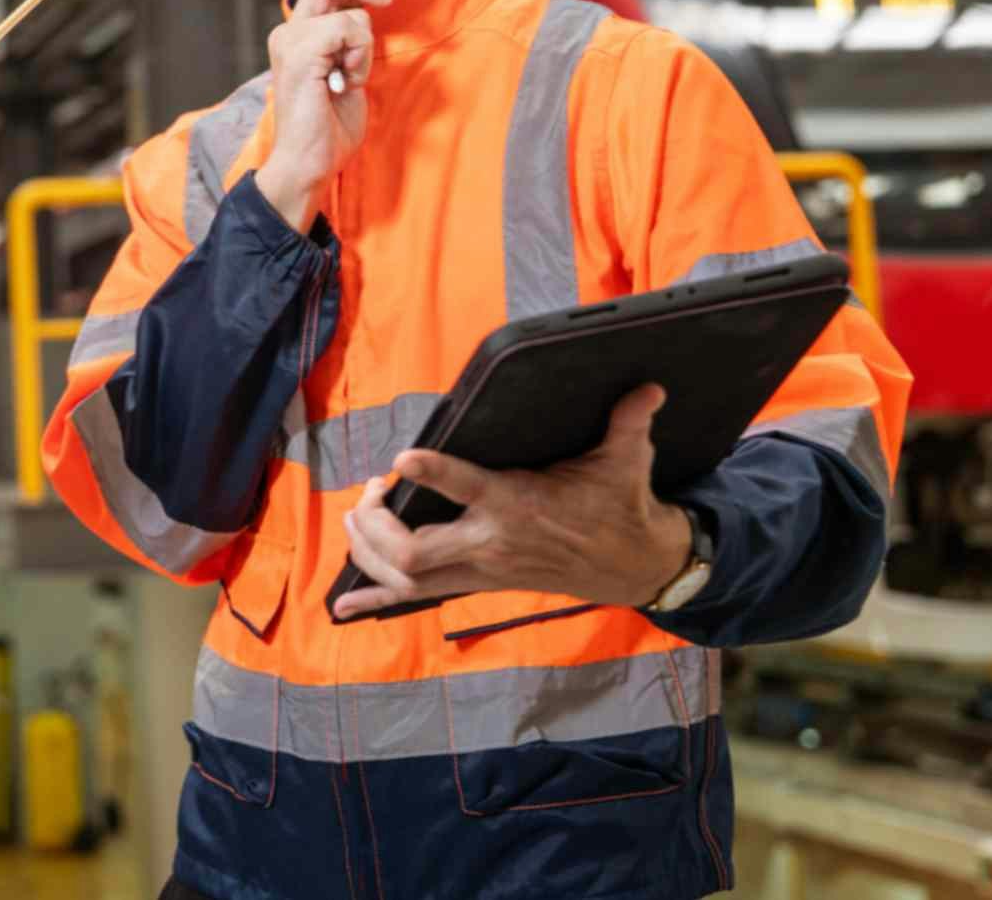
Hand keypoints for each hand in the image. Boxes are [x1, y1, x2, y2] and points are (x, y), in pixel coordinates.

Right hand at [253, 0, 389, 231]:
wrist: (308, 164)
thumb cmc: (328, 128)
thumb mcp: (345, 73)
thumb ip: (348, 43)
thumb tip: (367, 12)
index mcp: (294, 38)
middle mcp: (286, 34)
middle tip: (385, 4)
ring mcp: (290, 43)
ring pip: (348, 15)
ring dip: (364, 47)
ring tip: (350, 79)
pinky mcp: (300, 55)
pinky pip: (346, 29)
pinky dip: (359, 56)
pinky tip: (347, 83)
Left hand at [332, 385, 694, 618]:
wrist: (634, 566)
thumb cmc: (619, 506)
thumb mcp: (625, 460)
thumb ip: (627, 422)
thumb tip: (648, 387)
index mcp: (519, 505)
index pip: (470, 490)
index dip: (435, 472)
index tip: (404, 457)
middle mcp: (491, 543)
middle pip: (416, 551)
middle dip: (377, 526)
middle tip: (370, 492)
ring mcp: (481, 570)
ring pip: (407, 578)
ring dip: (369, 553)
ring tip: (355, 520)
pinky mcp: (478, 584)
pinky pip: (417, 598)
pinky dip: (377, 599)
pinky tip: (343, 605)